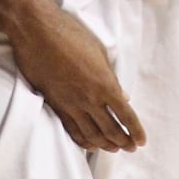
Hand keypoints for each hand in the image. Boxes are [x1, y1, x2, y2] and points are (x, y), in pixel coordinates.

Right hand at [0, 0, 146, 152]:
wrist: (37, 30)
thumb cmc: (70, 33)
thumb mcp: (98, 50)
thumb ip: (110, 75)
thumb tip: (122, 96)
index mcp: (104, 83)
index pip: (125, 114)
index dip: (135, 130)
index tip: (141, 140)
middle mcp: (89, 98)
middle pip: (111, 129)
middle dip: (123, 141)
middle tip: (131, 147)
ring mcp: (71, 104)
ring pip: (92, 134)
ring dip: (105, 144)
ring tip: (114, 148)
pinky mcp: (55, 104)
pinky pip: (72, 130)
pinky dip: (83, 141)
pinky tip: (89, 144)